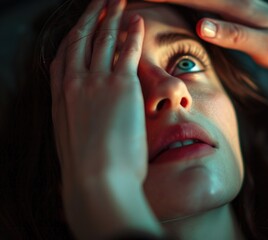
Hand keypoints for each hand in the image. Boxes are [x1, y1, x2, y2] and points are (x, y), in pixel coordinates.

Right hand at [51, 0, 159, 237]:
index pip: (64, 57)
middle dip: (90, 17)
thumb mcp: (74, 143)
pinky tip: (136, 19)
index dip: (73, 37)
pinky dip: (132, 32)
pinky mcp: (120, 85)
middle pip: (81, 40)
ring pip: (103, 38)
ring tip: (117, 0)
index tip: (81, 26)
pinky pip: (127, 50)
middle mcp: (74, 84)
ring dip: (111, 15)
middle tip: (98, 0)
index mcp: (61, 98)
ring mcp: (96, 82)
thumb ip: (80, 123)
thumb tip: (90, 122)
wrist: (96, 182)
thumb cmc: (88, 171)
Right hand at [144, 0, 267, 73]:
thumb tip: (200, 24)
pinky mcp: (232, 14)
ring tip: (143, 1)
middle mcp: (230, 0)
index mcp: (235, 6)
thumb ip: (233, 35)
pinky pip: (200, 5)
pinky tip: (172, 7)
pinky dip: (180, 4)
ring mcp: (231, 6)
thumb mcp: (265, 46)